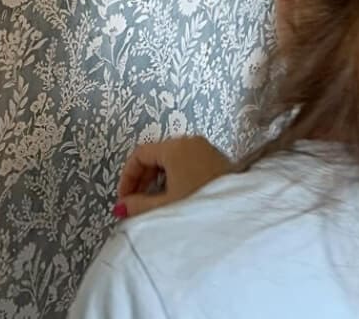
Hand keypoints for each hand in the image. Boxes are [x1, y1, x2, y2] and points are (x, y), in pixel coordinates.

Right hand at [115, 135, 232, 217]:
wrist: (237, 216)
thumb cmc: (200, 207)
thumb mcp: (164, 207)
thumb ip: (138, 205)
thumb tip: (121, 206)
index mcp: (177, 147)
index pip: (140, 153)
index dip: (127, 176)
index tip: (123, 199)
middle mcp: (191, 142)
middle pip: (156, 154)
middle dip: (142, 179)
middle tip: (134, 204)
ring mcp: (206, 149)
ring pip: (171, 160)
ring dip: (157, 180)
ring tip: (152, 205)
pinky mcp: (215, 160)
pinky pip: (186, 163)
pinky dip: (174, 178)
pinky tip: (173, 199)